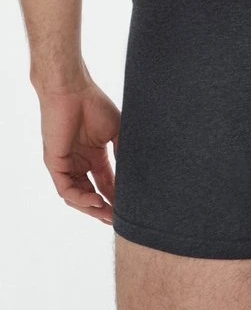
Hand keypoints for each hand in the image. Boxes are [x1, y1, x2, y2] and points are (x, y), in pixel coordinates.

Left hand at [36, 74, 119, 226]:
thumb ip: (123, 151)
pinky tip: (95, 200)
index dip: (116, 197)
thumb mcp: (116, 131)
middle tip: (118, 219)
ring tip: (108, 214)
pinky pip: (66, 189)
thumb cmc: (94, 105)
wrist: (73, 91)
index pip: (106, 183)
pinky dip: (80, 198)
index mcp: (95, 156)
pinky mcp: (55, 164)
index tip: (130, 208)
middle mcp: (80, 163)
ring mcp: (67, 165)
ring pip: (77, 196)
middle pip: (91, 194)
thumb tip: (137, 172)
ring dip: (92, 208)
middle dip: (104, 208)